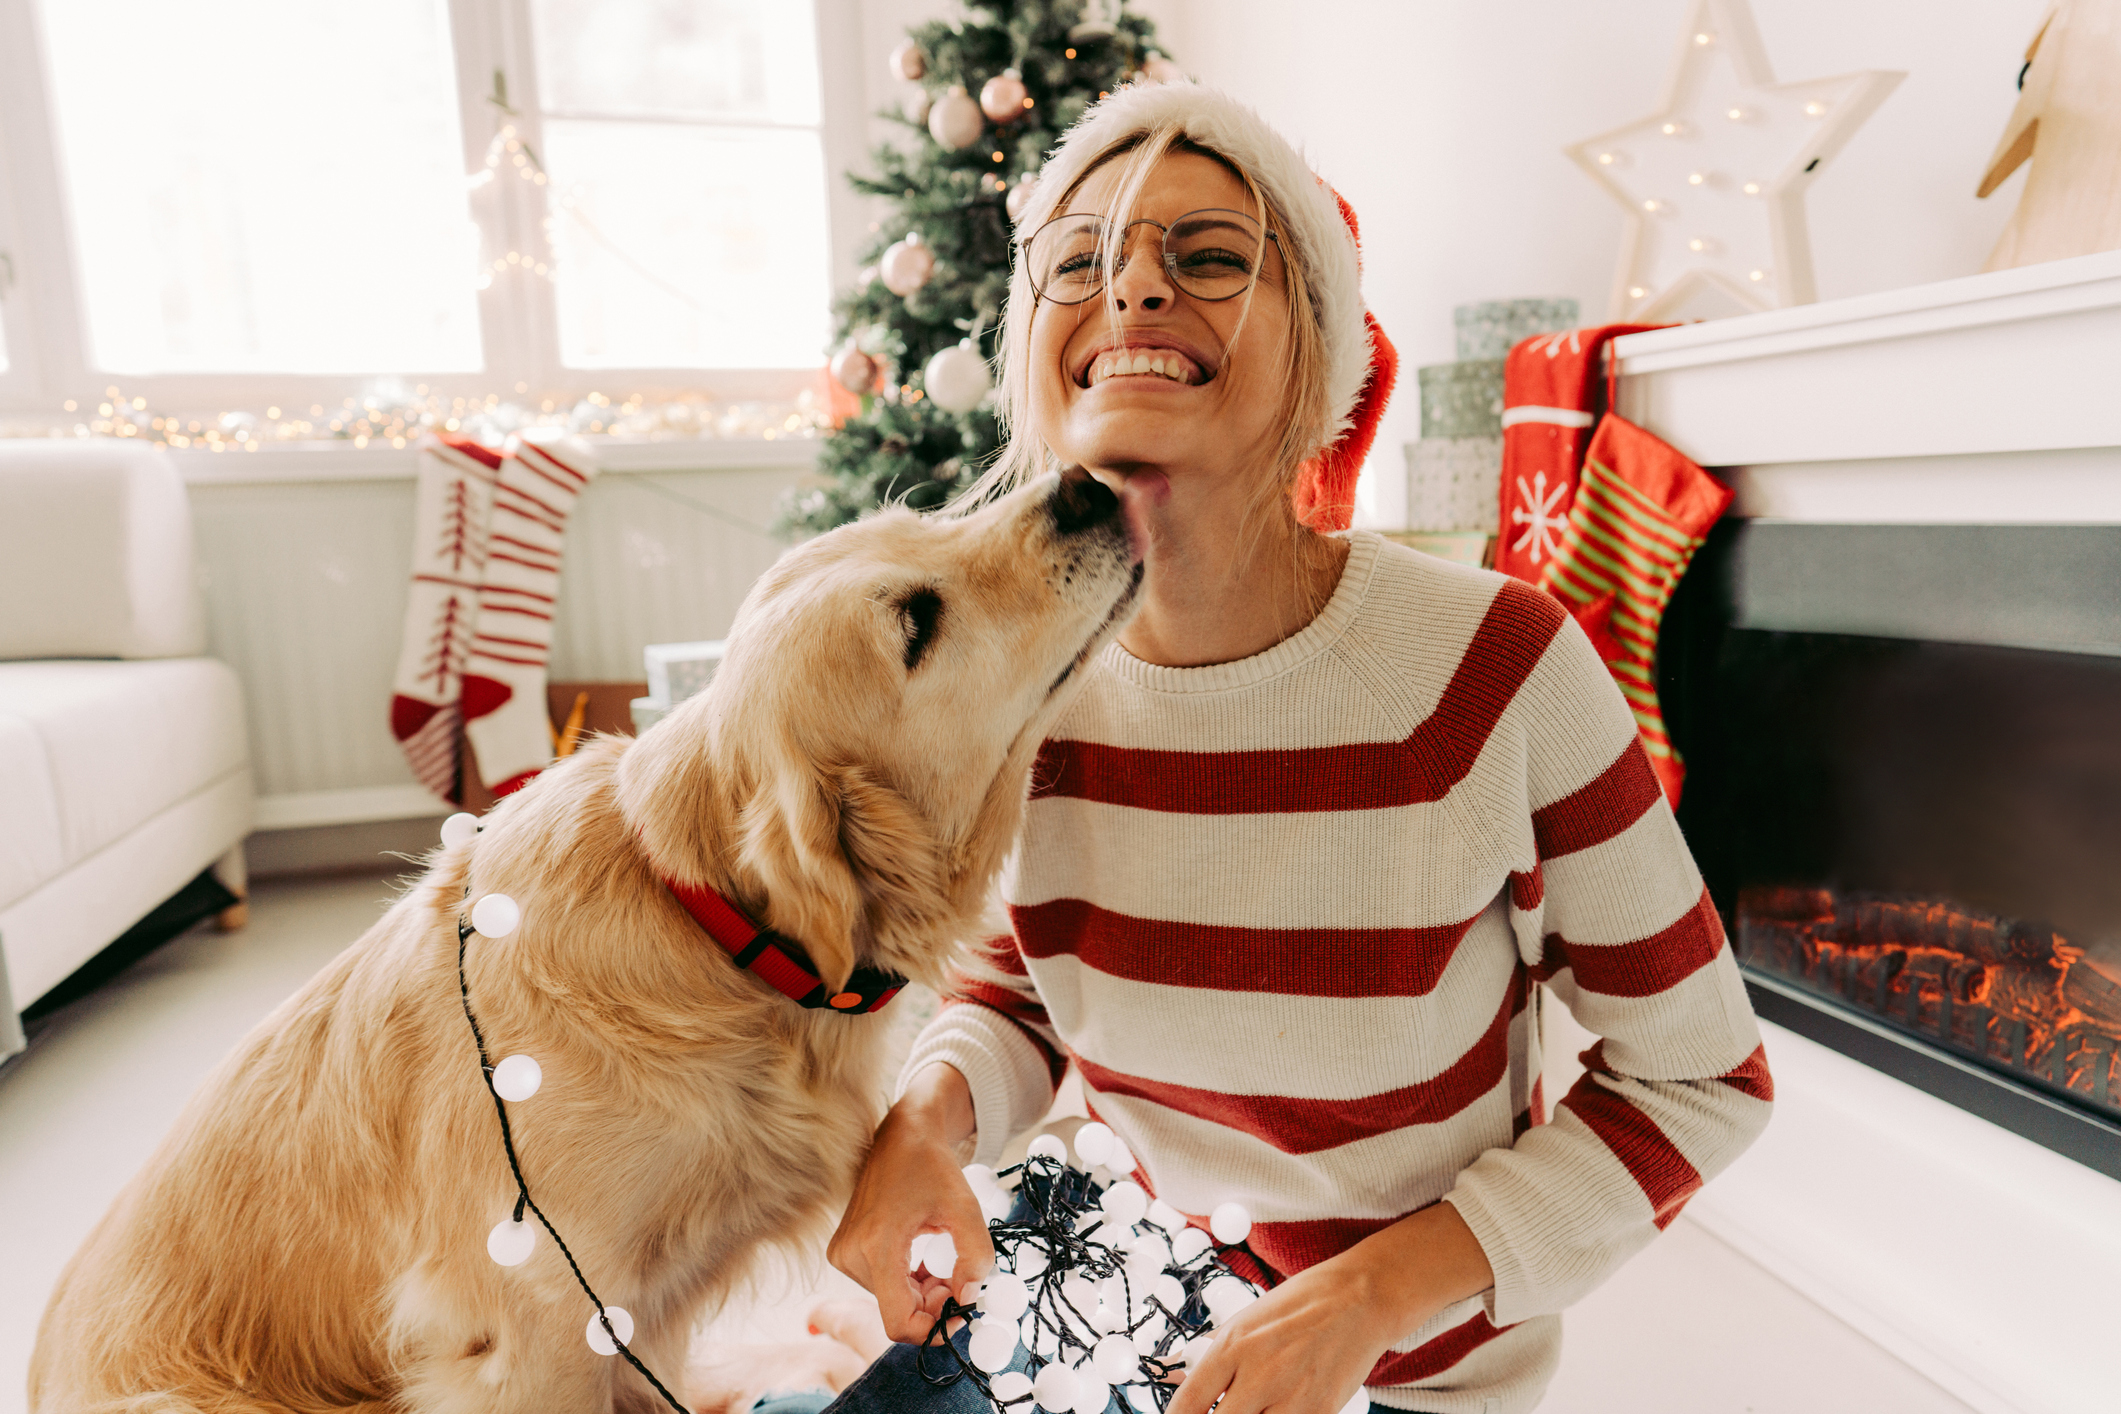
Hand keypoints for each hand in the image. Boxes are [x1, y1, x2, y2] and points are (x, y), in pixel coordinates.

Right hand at [826, 1063, 994, 1342]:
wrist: (902, 1136)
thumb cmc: (933, 1167)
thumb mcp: (966, 1208)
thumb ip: (976, 1257)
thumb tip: (968, 1298)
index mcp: (877, 1244)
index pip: (898, 1321)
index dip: (933, 1330)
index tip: (961, 1314)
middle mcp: (850, 1254)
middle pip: (897, 1311)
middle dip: (933, 1305)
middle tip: (959, 1279)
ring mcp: (842, 1254)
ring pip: (890, 1302)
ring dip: (922, 1293)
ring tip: (942, 1261)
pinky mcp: (842, 1252)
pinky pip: (880, 1287)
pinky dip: (907, 1283)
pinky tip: (923, 1260)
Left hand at [1163, 1255, 1394, 1413]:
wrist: (1359, 1299)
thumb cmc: (1298, 1306)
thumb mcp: (1244, 1321)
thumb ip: (1208, 1356)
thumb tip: (1171, 1378)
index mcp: (1233, 1346)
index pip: (1188, 1403)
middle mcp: (1260, 1373)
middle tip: (1222, 1411)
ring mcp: (1292, 1397)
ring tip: (1251, 1407)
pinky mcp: (1322, 1412)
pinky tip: (1277, 1408)